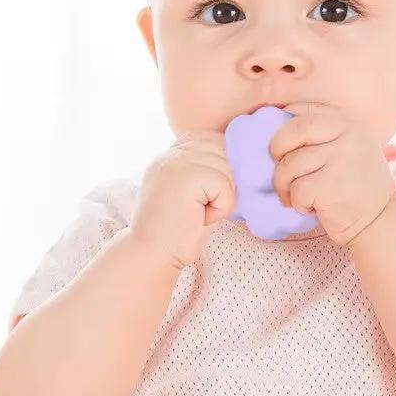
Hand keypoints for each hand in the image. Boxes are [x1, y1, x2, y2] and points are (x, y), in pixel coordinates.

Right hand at [128, 130, 235, 270]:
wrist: (152, 256)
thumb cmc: (177, 231)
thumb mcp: (190, 193)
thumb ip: (206, 170)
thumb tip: (243, 159)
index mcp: (167, 155)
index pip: (207, 139)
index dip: (218, 163)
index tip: (207, 191)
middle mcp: (169, 154)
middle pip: (222, 150)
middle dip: (223, 182)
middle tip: (203, 207)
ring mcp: (176, 162)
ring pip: (227, 168)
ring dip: (222, 197)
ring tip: (200, 213)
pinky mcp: (187, 177)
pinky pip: (226, 186)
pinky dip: (221, 207)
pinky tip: (201, 218)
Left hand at [269, 102, 395, 247]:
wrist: (380, 221)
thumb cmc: (356, 187)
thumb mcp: (348, 150)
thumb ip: (322, 136)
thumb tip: (276, 125)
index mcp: (348, 124)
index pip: (304, 110)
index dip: (283, 124)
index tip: (281, 144)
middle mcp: (348, 135)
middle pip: (293, 130)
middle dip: (277, 149)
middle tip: (281, 169)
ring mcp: (341, 158)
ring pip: (290, 163)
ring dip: (285, 185)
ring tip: (299, 196)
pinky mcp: (330, 185)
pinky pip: (297, 189)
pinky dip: (298, 202)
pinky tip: (313, 207)